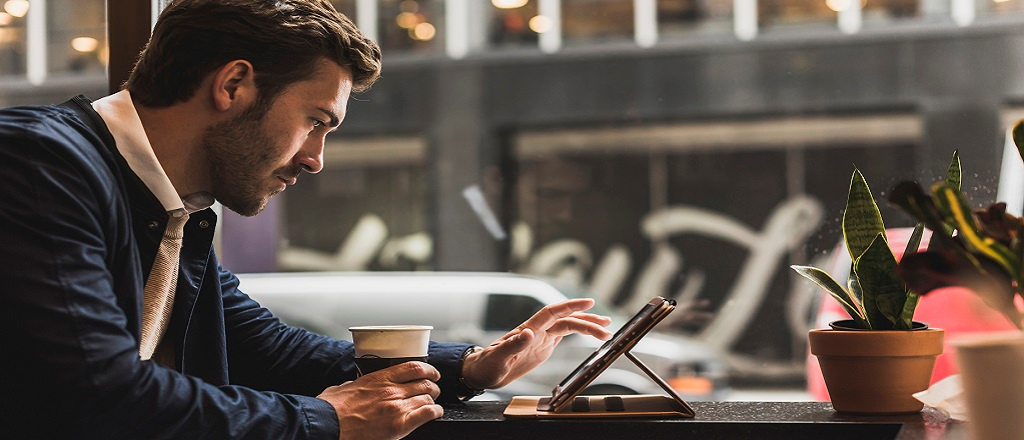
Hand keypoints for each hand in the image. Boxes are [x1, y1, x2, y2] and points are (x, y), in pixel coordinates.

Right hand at [316, 361, 442, 439]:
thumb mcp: (343, 387)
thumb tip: (353, 386)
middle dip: (433, 386)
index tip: (431, 372)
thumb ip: (353, 385)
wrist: (328, 425)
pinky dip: (436, 412)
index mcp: (379, 379)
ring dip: (433, 399)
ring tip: (433, 403)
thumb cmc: (331, 408)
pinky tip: (436, 413)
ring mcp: (397, 407)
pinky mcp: (399, 425)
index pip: (413, 367)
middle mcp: (391, 390)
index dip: (428, 369)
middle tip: (433, 389)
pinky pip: (427, 413)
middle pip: (425, 382)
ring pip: (428, 397)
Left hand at [461, 298, 612, 389]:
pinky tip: (590, 333)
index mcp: (528, 330)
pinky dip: (578, 333)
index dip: (571, 306)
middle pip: (566, 320)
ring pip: (568, 326)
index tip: (589, 303)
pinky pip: (564, 335)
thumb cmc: (486, 365)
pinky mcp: (542, 347)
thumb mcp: (497, 358)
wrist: (482, 372)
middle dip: (587, 321)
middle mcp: (537, 331)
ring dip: (587, 326)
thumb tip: (529, 333)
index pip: (553, 313)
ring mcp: (541, 338)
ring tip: (606, 329)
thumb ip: (513, 345)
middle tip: (607, 326)